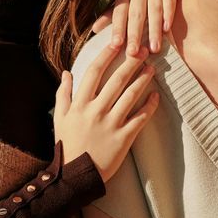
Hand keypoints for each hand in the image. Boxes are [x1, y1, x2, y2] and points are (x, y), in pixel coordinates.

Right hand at [54, 42, 158, 180]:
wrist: (76, 174)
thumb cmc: (68, 144)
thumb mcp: (60, 118)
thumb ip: (63, 94)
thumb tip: (67, 72)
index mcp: (79, 104)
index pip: (93, 72)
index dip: (106, 55)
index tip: (117, 43)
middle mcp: (95, 111)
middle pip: (116, 80)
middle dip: (131, 62)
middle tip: (142, 50)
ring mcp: (110, 125)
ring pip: (130, 96)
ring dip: (142, 80)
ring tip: (152, 68)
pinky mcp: (123, 138)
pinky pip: (140, 118)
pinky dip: (149, 106)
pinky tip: (156, 96)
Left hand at [91, 0, 184, 57]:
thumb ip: (113, 13)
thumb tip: (94, 29)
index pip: (120, 11)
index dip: (117, 28)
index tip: (115, 45)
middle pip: (136, 12)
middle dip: (134, 33)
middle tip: (133, 53)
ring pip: (154, 9)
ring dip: (154, 29)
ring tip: (154, 49)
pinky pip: (169, 0)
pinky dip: (168, 14)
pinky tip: (167, 29)